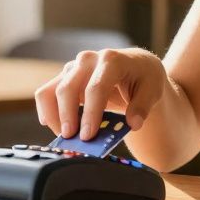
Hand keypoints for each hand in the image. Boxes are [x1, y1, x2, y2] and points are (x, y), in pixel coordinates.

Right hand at [33, 48, 166, 140]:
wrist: (135, 65)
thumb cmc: (144, 77)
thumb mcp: (153, 89)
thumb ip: (143, 106)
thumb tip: (133, 123)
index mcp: (112, 60)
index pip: (96, 87)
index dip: (91, 113)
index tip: (88, 135)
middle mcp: (88, 60)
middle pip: (68, 88)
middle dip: (68, 116)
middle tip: (73, 140)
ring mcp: (73, 68)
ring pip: (51, 90)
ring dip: (54, 116)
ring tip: (65, 137)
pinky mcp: (64, 78)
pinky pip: (46, 94)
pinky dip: (47, 112)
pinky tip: (55, 127)